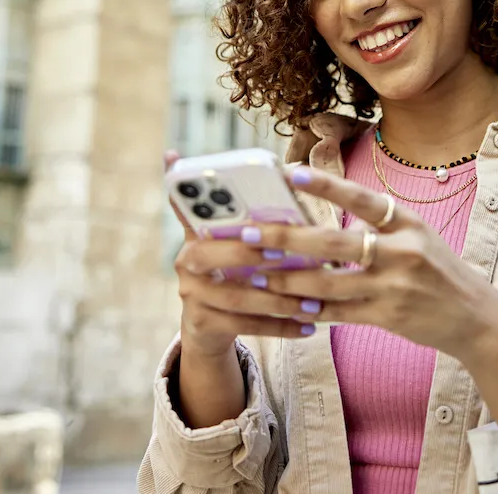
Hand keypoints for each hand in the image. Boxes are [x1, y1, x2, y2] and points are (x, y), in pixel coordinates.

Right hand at [165, 151, 320, 359]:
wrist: (208, 325)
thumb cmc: (230, 269)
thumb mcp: (230, 240)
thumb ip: (242, 214)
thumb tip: (267, 172)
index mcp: (194, 233)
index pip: (189, 209)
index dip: (208, 205)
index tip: (240, 207)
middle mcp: (185, 262)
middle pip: (208, 255)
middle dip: (247, 254)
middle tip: (284, 254)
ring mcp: (191, 295)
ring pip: (235, 296)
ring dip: (277, 299)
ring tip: (312, 301)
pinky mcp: (202, 324)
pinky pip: (244, 326)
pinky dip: (279, 326)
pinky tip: (307, 326)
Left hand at [248, 166, 497, 361]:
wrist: (476, 318)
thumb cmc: (437, 270)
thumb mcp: (417, 235)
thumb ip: (377, 225)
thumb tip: (324, 217)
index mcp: (408, 223)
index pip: (363, 199)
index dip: (328, 187)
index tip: (292, 174)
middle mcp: (402, 252)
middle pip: (335, 243)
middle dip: (288, 238)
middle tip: (249, 233)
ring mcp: (394, 286)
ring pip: (329, 283)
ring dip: (288, 279)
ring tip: (255, 273)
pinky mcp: (387, 317)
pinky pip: (338, 313)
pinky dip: (310, 309)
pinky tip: (284, 304)